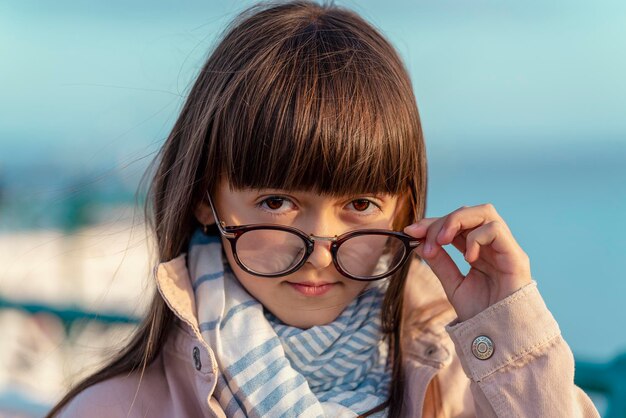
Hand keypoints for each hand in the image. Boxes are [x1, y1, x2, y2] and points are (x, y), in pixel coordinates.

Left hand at [403, 203, 531, 321]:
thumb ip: (439, 261)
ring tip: (442, 242)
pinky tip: (468, 258)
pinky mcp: (516, 257)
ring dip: (457, 221)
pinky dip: (475, 237)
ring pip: (485, 212)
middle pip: (469, 212)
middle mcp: (493, 245)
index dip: (433, 223)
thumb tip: (417, 241)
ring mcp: (506, 249)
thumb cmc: (481, 314)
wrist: (500, 339)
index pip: (456, 224)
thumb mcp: (452, 284)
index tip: (410, 232)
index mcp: (478, 250)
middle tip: (424, 239)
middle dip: (442, 221)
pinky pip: (495, 230)